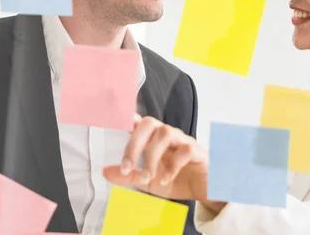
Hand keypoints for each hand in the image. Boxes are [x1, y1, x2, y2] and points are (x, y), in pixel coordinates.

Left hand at [103, 114, 218, 208]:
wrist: (204, 191)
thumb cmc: (178, 180)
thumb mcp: (148, 182)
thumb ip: (129, 176)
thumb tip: (105, 171)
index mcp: (154, 140)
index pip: (140, 122)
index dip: (127, 117)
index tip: (116, 121)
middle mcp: (168, 135)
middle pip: (149, 123)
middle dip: (134, 144)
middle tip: (127, 167)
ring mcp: (183, 141)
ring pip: (164, 133)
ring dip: (151, 158)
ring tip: (148, 178)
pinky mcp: (198, 151)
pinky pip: (184, 150)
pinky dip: (172, 166)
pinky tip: (165, 179)